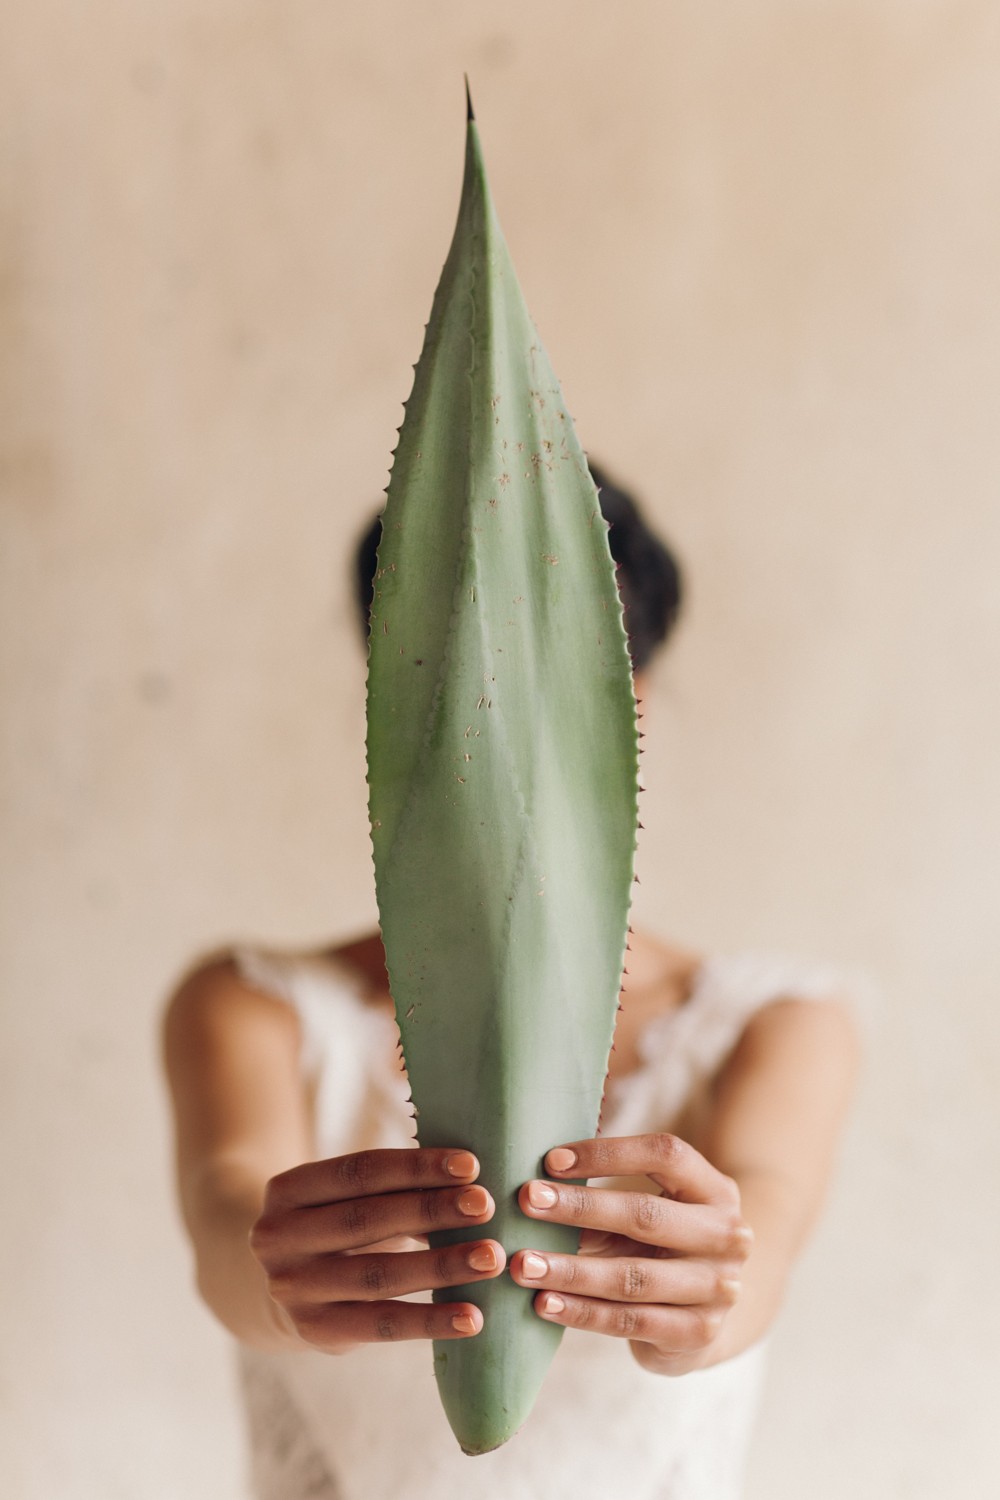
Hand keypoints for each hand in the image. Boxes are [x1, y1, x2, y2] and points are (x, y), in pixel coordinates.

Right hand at [249, 1148, 504, 1351]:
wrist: (283, 1286)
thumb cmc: (338, 1225)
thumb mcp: (347, 1198)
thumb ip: (393, 1189)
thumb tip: (471, 1183)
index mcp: (289, 1189)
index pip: (359, 1172)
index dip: (415, 1167)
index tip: (470, 1165)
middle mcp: (279, 1237)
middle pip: (367, 1220)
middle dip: (432, 1211)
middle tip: (486, 1205)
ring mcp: (293, 1288)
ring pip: (377, 1276)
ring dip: (441, 1266)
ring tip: (491, 1258)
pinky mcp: (315, 1331)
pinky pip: (381, 1325)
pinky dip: (430, 1321)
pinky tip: (472, 1316)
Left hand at [510, 1133, 751, 1373]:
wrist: (709, 1314)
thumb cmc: (662, 1246)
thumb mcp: (649, 1214)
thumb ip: (604, 1200)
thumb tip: (535, 1188)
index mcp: (715, 1189)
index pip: (667, 1154)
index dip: (608, 1153)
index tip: (551, 1161)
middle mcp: (727, 1235)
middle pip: (646, 1215)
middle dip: (580, 1207)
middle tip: (526, 1201)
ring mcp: (718, 1288)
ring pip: (633, 1276)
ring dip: (571, 1270)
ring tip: (523, 1264)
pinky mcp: (699, 1332)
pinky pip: (630, 1321)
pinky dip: (582, 1313)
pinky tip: (544, 1304)